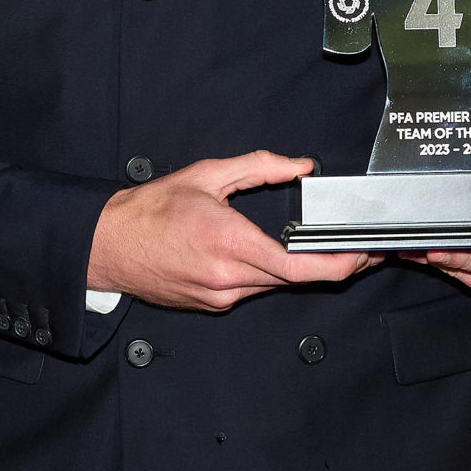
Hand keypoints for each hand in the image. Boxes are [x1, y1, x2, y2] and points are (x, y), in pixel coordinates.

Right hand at [89, 151, 383, 311]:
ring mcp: (220, 297)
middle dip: (328, 264)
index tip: (361, 256)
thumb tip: (299, 165)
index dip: (339, 265)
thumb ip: (260, 167)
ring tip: (310, 246)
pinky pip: (253, 290)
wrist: (108, 246)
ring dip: (295, 268)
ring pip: (275, 285)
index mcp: (230, 242)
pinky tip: (264, 255)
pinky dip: (266, 273)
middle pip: (295, 279)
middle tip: (354, 249)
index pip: (299, 266)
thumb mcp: (206, 175)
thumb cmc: (149, 213)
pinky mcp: (213, 305)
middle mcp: (228, 277)